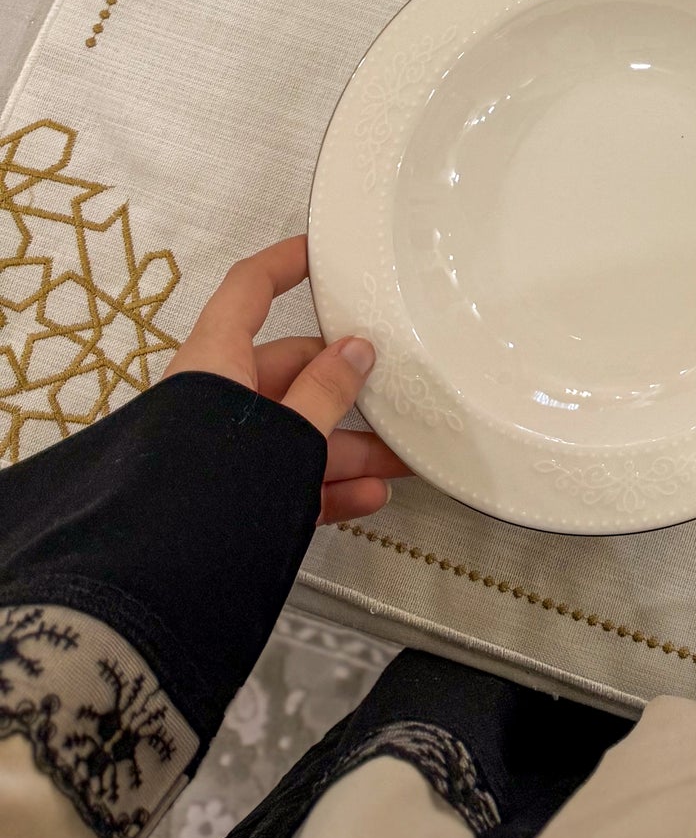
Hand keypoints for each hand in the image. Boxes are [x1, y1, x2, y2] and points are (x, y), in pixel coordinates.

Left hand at [166, 235, 411, 525]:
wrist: (156, 585)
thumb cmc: (205, 493)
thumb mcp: (285, 430)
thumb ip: (326, 389)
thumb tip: (357, 351)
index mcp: (214, 364)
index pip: (249, 291)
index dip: (284, 264)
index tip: (318, 252)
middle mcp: (213, 401)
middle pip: (289, 373)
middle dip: (346, 387)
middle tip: (391, 391)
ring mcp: (220, 453)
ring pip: (293, 433)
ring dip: (348, 446)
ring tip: (398, 458)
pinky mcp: (227, 500)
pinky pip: (284, 480)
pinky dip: (327, 486)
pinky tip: (367, 496)